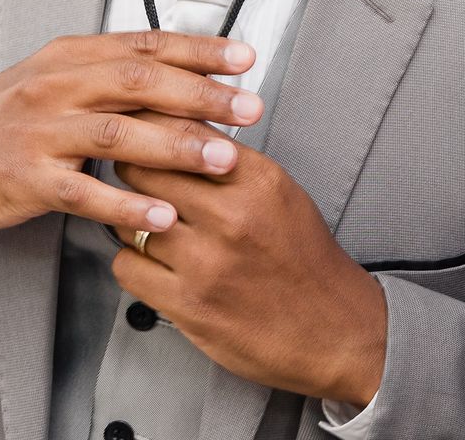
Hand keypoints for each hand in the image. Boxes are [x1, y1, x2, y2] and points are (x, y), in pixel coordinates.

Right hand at [0, 31, 263, 237]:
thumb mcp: (54, 78)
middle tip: (250, 109)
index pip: (145, 45)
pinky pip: (83, 192)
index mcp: (71, 57)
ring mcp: (40, 132)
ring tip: (224, 160)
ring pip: (118, 134)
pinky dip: (125, 205)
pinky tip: (162, 216)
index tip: (246, 59)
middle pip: (140, 83)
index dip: (199, 50)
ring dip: (176, 147)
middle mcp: (58, 86)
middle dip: (202, 95)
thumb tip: (180, 70)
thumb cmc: (3, 118)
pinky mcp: (26, 178)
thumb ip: (110, 73)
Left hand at [113, 121, 387, 408]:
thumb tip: (178, 133)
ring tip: (150, 224)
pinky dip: (132, 262)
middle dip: (134, 171)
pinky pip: (127, 267)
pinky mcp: (189, 305)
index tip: (139, 132)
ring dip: (131, 219)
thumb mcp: (282, 194)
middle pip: (144, 170)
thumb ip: (231, 163)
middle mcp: (232, 217)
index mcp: (258, 182)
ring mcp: (207, 263)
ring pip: (129, 218)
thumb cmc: (305, 262)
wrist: (337, 332)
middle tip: (135, 178)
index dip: (151, 130)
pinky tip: (152, 262)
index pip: (181, 134)